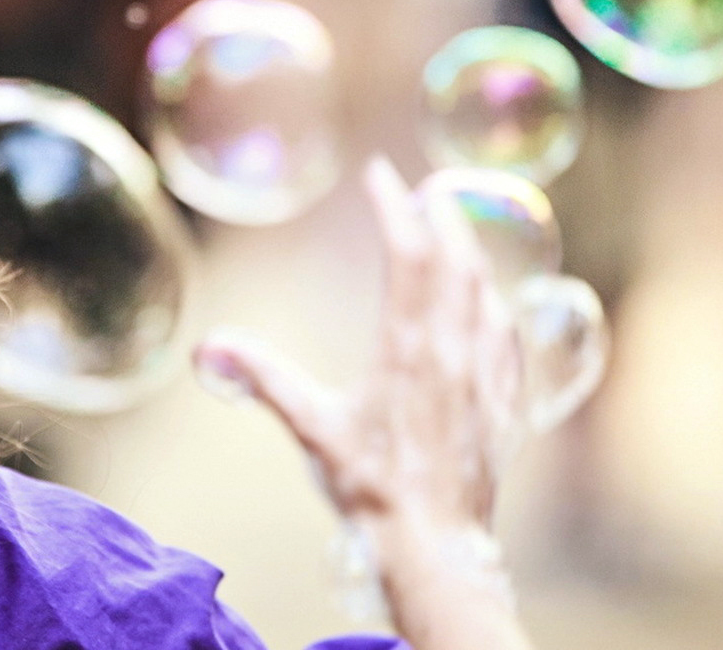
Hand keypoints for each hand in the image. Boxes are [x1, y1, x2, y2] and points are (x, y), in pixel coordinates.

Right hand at [194, 157, 533, 649]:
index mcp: (408, 348)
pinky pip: (507, 338)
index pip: (408, 254)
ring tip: (458, 233)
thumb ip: (265, 379)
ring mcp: (484, 377)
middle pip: (457, 261)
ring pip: (487, 294)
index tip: (380, 174)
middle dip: (442, 217)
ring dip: (472, 254)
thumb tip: (214, 346)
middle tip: (427, 189)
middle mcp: (453, 352)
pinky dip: (496, 306)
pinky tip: (494, 306)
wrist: (433, 547)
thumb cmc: (371, 490)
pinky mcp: (502, 405)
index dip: (394, 206)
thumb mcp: (311, 429)